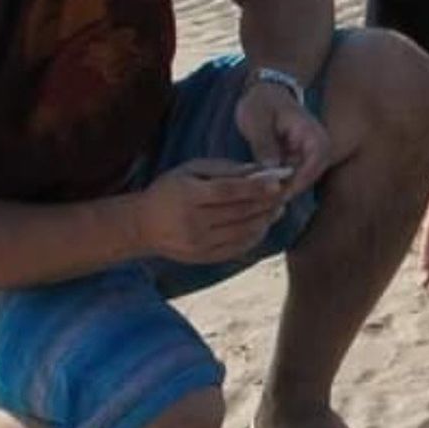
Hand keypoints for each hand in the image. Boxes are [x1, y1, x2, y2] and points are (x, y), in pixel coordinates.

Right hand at [135, 158, 286, 262]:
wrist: (142, 226)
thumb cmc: (169, 190)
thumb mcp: (190, 170)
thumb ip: (224, 169)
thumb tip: (258, 171)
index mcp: (188, 196)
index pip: (228, 192)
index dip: (255, 188)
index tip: (277, 183)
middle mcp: (193, 223)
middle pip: (239, 213)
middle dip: (267, 203)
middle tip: (286, 193)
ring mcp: (199, 244)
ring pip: (242, 232)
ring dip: (265, 220)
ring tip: (279, 207)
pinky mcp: (203, 257)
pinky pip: (237, 248)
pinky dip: (255, 236)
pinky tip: (264, 224)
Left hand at [234, 81, 331, 196]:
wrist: (265, 91)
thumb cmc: (262, 101)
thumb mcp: (258, 120)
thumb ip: (264, 145)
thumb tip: (271, 172)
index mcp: (313, 135)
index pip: (313, 165)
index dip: (295, 183)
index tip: (273, 194)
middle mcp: (317, 148)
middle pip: (308, 178)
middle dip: (286, 191)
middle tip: (261, 202)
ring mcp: (307, 156)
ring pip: (299, 182)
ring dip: (280, 191)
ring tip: (257, 199)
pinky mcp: (297, 161)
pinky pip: (290, 179)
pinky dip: (276, 185)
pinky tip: (258, 192)